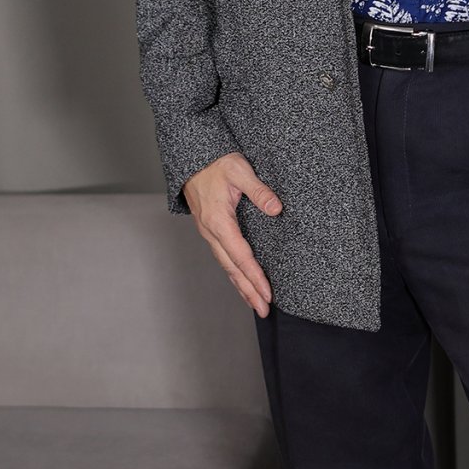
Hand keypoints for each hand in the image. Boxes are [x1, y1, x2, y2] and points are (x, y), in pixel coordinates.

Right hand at [183, 153, 282, 316]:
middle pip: (232, 268)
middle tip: (264, 310)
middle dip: (248, 291)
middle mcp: (211, 232)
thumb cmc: (216, 162)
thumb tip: (276, 208)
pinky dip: (234, 274)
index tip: (268, 292)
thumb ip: (258, 190)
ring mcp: (209, 232)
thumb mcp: (239, 170)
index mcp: (219, 221)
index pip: (241, 256)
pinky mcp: (211, 230)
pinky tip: (242, 282)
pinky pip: (223, 258)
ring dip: (241, 286)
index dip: (255, 276)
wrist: (192, 157)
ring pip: (226, 266)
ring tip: (255, 304)